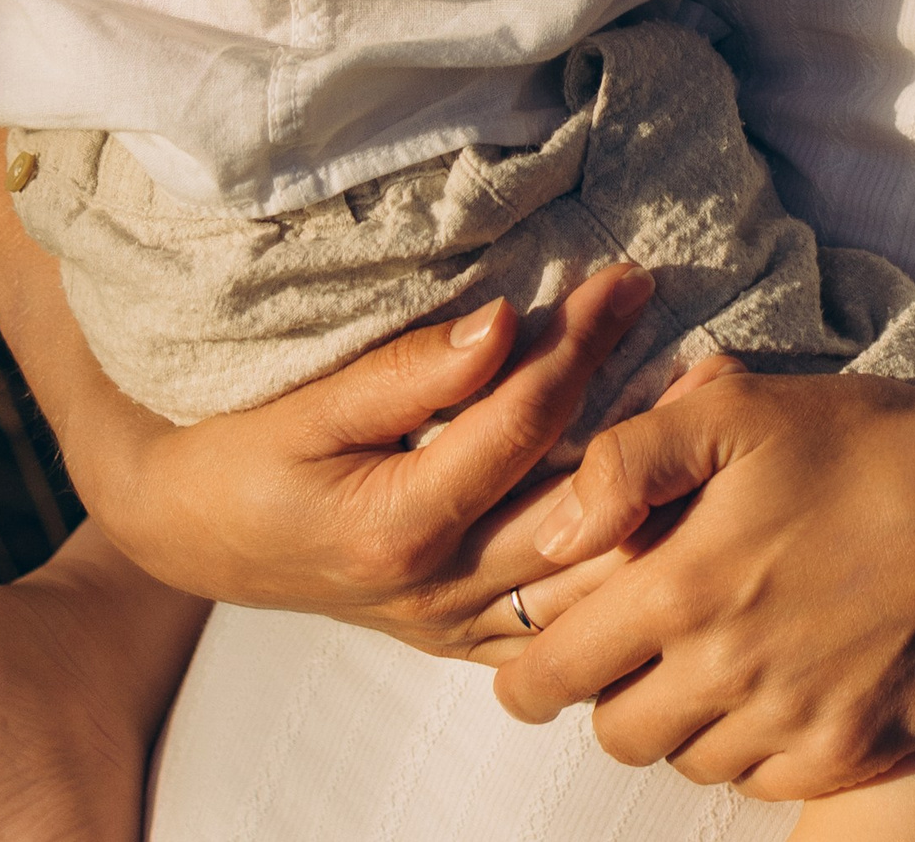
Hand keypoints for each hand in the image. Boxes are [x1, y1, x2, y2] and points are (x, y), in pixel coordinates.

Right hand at [70, 266, 660, 653]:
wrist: (194, 532)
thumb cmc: (242, 451)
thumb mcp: (307, 402)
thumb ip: (407, 371)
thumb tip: (504, 324)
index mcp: (397, 530)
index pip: (523, 428)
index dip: (580, 345)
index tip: (628, 279)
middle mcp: (440, 594)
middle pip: (579, 507)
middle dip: (654, 428)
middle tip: (720, 361)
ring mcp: (459, 627)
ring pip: (589, 580)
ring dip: (657, 500)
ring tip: (716, 422)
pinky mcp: (470, 635)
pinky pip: (568, 615)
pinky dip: (622, 557)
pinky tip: (667, 501)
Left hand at [489, 372, 914, 800]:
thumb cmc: (868, 441)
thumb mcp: (742, 406)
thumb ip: (630, 458)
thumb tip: (557, 528)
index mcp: (686, 584)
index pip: (555, 673)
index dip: (524, 677)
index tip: (523, 670)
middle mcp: (729, 671)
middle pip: (617, 732)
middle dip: (605, 698)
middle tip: (629, 653)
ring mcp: (791, 724)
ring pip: (687, 760)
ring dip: (681, 721)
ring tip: (712, 655)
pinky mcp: (847, 755)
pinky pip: (760, 780)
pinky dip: (751, 745)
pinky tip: (777, 681)